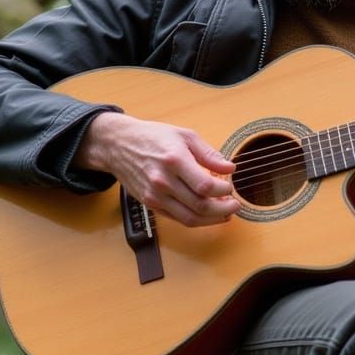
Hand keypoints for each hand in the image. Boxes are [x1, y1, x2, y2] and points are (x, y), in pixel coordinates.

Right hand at [75, 112, 238, 226]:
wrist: (118, 146)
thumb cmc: (153, 137)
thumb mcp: (184, 135)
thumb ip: (208, 153)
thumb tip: (230, 168)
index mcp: (174, 160)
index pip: (204, 185)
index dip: (223, 190)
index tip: (230, 186)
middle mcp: (163, 181)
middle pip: (200, 206)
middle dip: (223, 209)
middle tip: (235, 205)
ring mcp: (155, 196)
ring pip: (190, 218)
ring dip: (212, 219)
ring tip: (226, 213)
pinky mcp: (151, 204)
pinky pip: (178, 218)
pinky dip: (196, 219)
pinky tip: (208, 214)